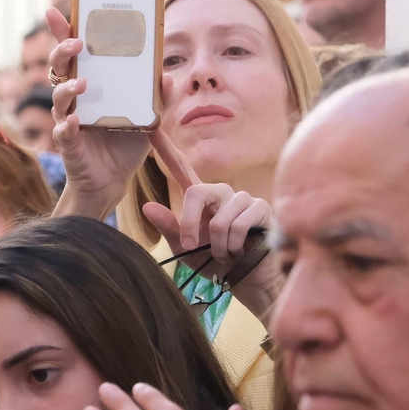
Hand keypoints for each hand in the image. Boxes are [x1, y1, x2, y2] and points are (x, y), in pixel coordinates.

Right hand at [46, 8, 153, 216]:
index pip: (74, 53)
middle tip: (76, 43)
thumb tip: (167, 77)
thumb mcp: (147, 117)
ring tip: (82, 84)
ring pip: (59, 97)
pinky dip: (67, 125)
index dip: (63, 31)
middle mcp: (74, 98)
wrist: (113, 181)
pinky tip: (75, 121)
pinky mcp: (68, 143)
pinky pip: (64, 131)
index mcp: (90, 84)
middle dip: (63, 51)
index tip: (57, 11)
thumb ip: (156, 97)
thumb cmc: (124, 143)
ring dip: (68, 88)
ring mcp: (67, 119)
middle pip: (60, 67)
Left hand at [141, 132, 280, 322]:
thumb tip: (146, 206)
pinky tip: (241, 251)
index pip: (182, 169)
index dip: (166, 149)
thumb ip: (169, 227)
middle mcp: (221, 193)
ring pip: (218, 220)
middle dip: (189, 225)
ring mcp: (243, 198)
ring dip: (217, 246)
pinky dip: (233, 246)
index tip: (151, 129)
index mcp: (201, 199)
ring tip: (226, 252)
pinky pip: (237, 225)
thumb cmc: (216, 263)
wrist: (246, 280)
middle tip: (192, 246)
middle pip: (196, 193)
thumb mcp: (185, 249)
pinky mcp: (261, 208)